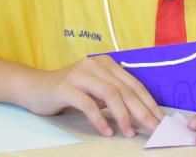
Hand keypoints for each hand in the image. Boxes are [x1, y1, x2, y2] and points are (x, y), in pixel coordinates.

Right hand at [17, 55, 162, 137]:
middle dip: (142, 111)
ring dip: (123, 115)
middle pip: (125, 89)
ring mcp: (80, 74)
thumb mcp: (96, 90)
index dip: (149, 103)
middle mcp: (95, 65)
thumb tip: (142, 114)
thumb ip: (114, 96)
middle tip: (153, 129)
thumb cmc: (70, 91)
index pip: (133, 84)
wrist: (35, 88)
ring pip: (110, 94)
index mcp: (106, 64)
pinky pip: (88, 104)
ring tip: (129, 133)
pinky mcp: (66, 87)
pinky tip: (106, 131)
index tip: (160, 121)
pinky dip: (99, 119)